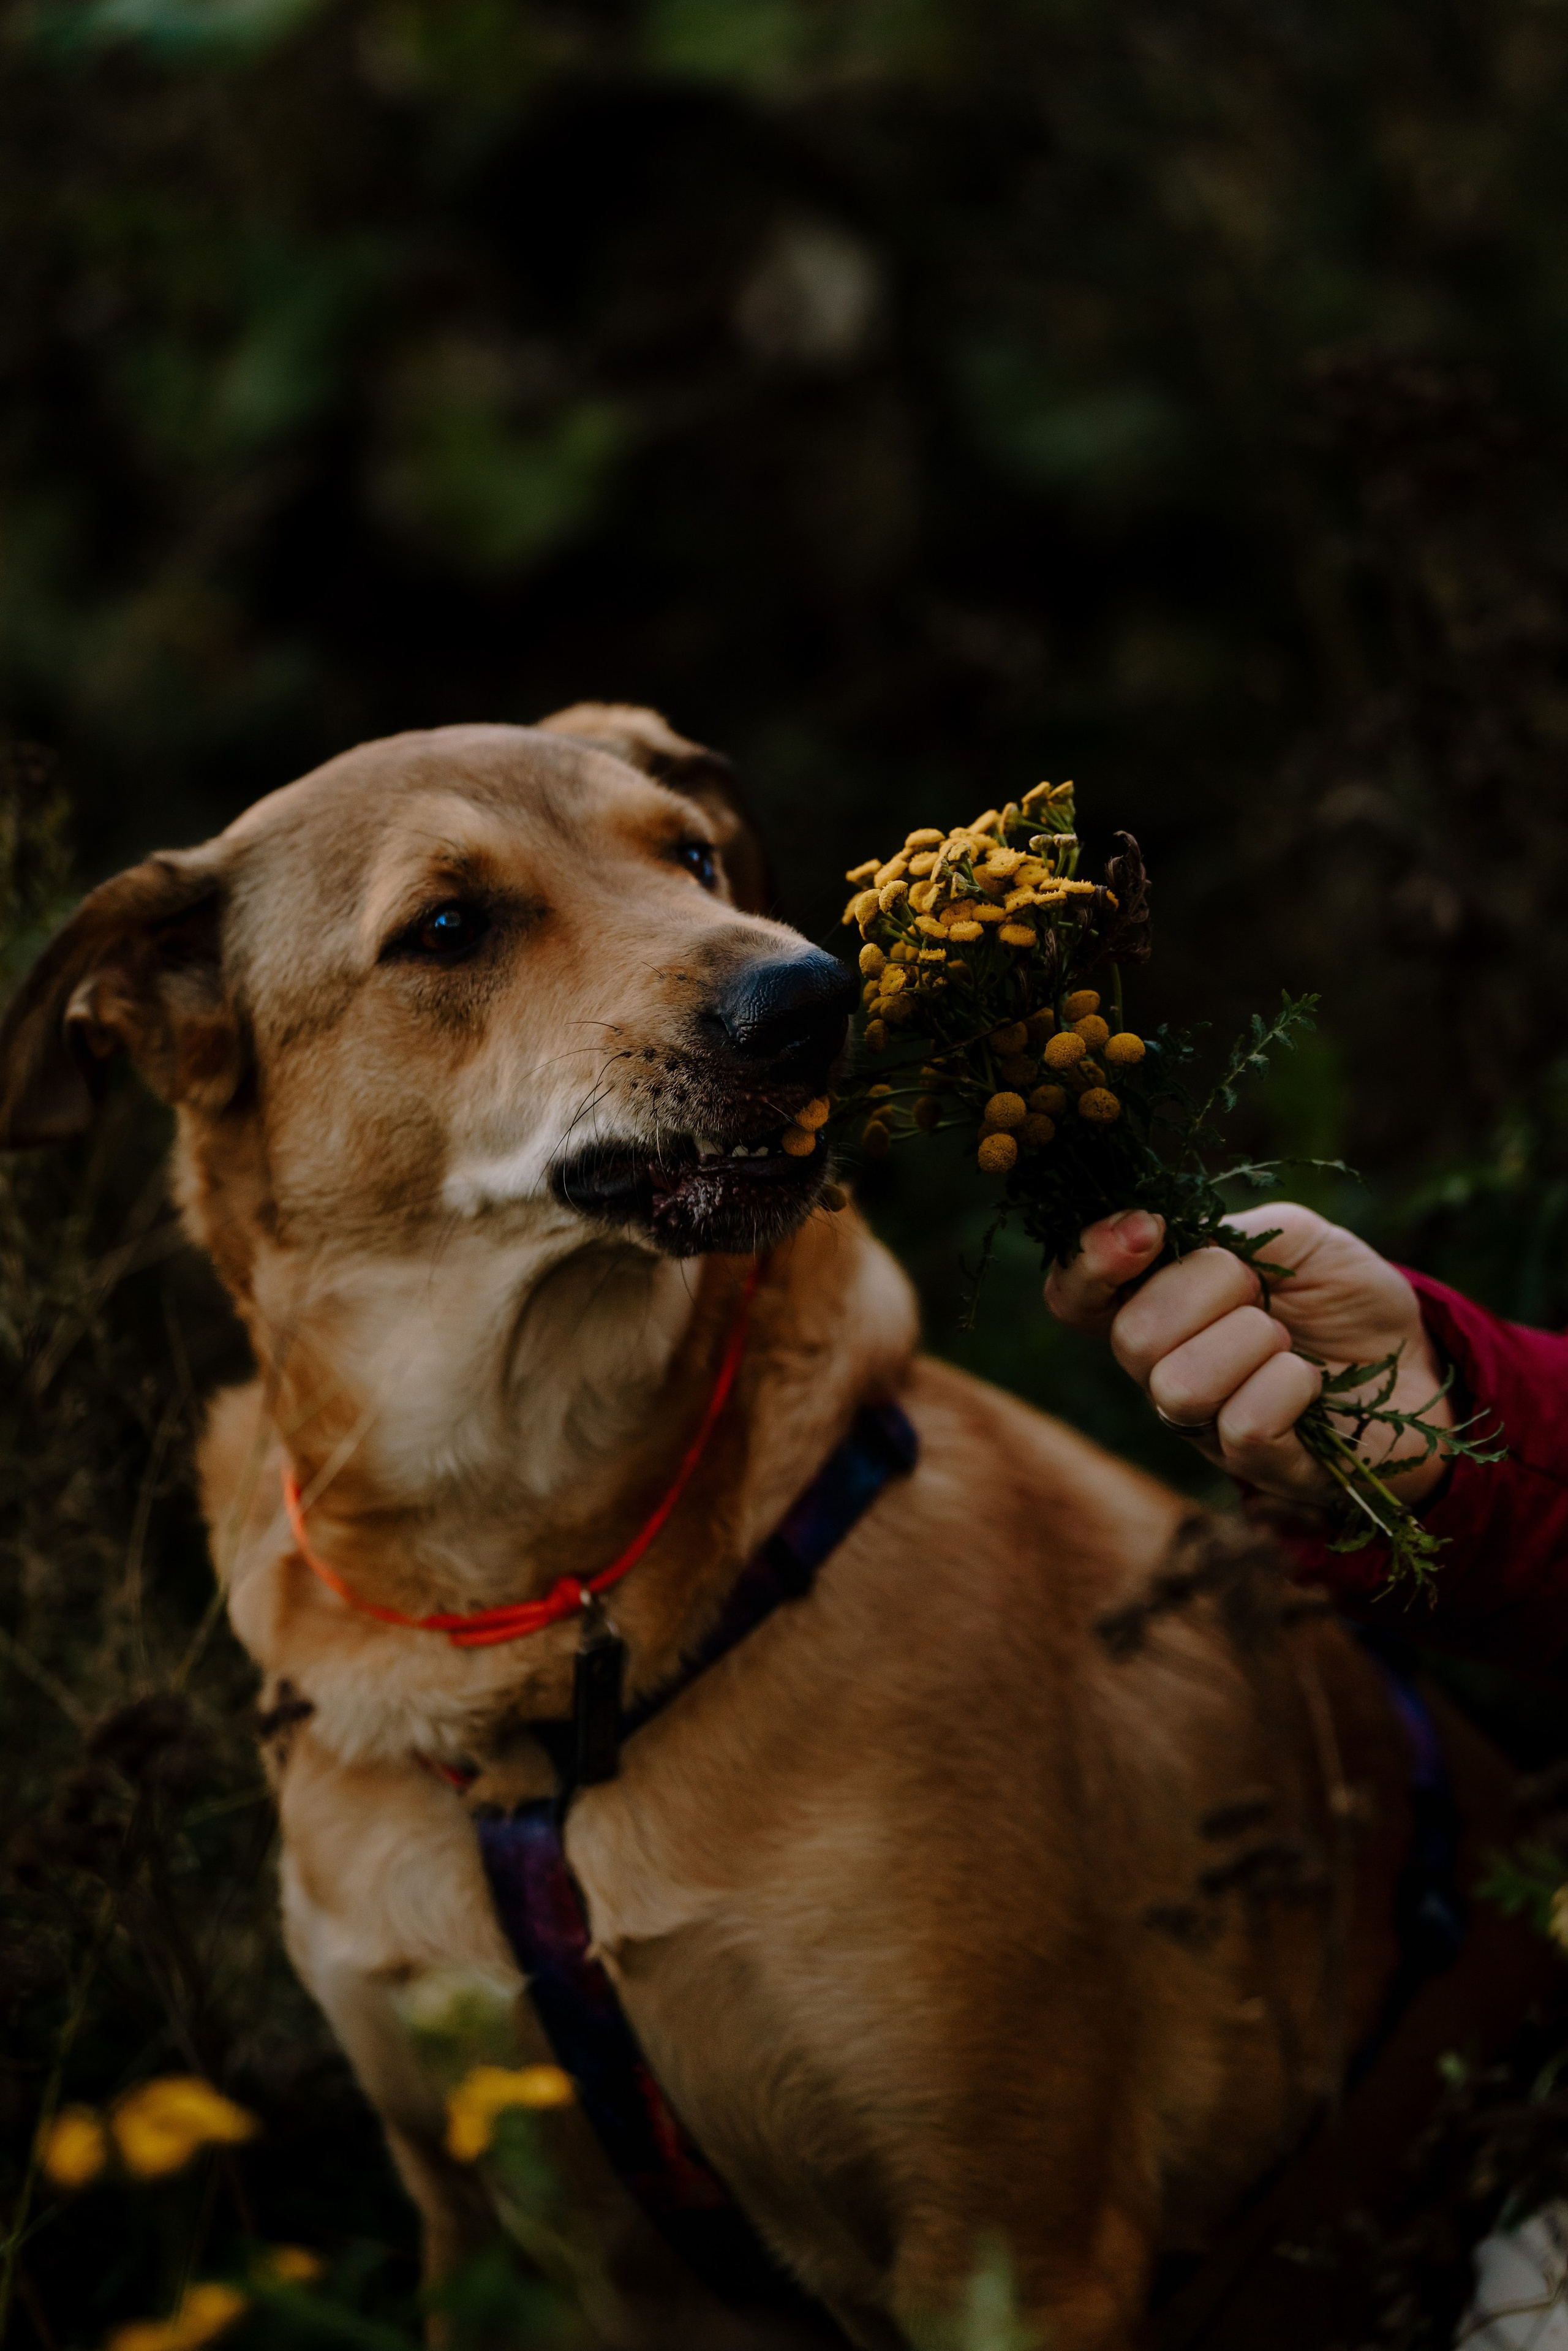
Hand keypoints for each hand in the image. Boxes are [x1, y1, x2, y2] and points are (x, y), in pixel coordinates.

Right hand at [1043, 1204, 1453, 1506]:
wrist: (1421, 1362)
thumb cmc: (1345, 1297)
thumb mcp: (1289, 1235)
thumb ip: (1223, 1230)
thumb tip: (1167, 1242)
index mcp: (1155, 1306)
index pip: (1071, 1296)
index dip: (1089, 1262)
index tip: (1148, 1229)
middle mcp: (1161, 1370)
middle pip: (1131, 1338)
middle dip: (1208, 1291)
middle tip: (1260, 1290)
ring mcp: (1204, 1427)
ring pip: (1178, 1386)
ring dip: (1251, 1341)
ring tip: (1287, 1341)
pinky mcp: (1259, 1468)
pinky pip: (1243, 1425)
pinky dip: (1287, 1386)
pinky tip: (1310, 1383)